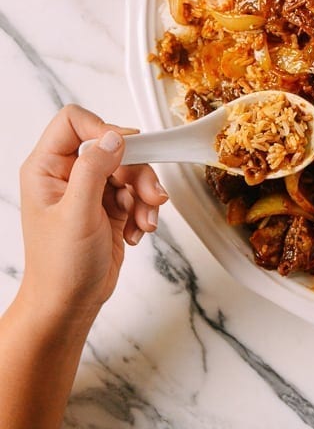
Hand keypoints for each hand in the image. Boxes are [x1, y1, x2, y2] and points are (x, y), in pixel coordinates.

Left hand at [17, 104, 168, 326]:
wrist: (70, 306)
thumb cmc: (60, 268)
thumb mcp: (77, 215)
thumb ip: (94, 170)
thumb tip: (114, 137)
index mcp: (47, 168)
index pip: (74, 122)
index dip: (102, 129)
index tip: (126, 148)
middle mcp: (68, 174)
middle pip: (112, 146)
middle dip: (136, 170)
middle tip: (150, 194)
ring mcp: (90, 190)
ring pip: (130, 169)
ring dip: (144, 194)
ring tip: (146, 220)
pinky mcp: (110, 206)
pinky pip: (136, 192)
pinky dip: (144, 210)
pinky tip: (138, 231)